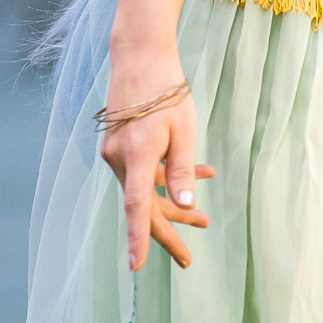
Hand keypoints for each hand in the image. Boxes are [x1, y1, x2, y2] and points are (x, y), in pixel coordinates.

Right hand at [100, 57, 214, 272]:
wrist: (139, 57)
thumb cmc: (166, 91)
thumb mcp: (184, 130)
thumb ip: (183, 169)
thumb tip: (186, 204)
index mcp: (137, 155)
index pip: (137, 206)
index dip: (138, 238)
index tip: (137, 265)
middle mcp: (119, 159)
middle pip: (142, 207)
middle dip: (168, 233)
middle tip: (189, 261)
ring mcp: (116, 153)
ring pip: (145, 191)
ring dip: (174, 204)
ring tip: (206, 222)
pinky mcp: (120, 147)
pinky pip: (144, 173)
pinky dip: (168, 178)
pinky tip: (204, 174)